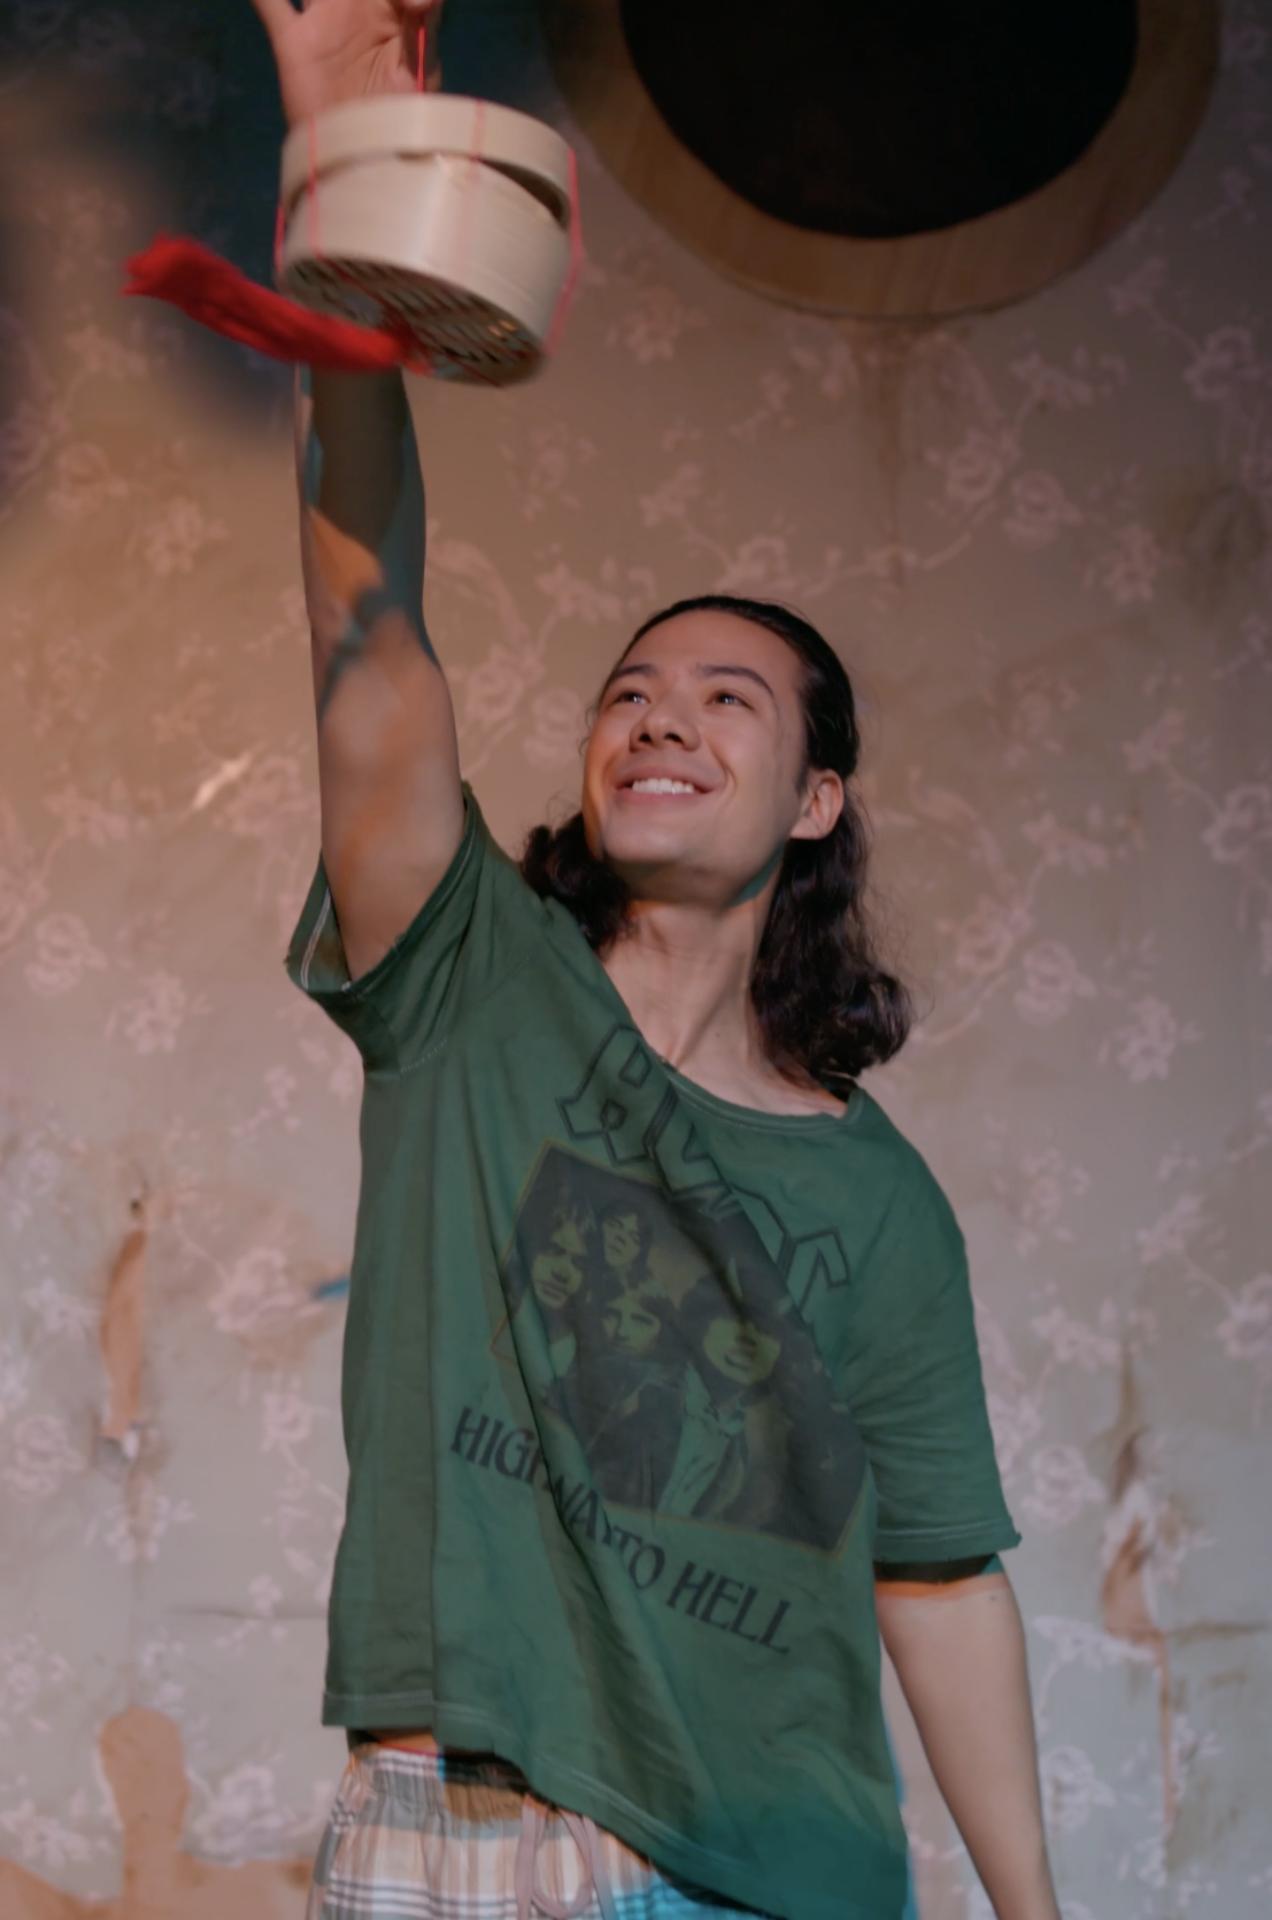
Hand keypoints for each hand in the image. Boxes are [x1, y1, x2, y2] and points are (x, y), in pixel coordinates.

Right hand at [250, 0, 444, 126]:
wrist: (364, 164)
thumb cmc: (401, 121)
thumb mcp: (423, 74)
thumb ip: (424, 30)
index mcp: (395, 12)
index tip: (415, 7)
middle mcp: (358, 7)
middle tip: (354, 2)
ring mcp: (323, 22)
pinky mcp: (293, 43)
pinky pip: (270, 3)